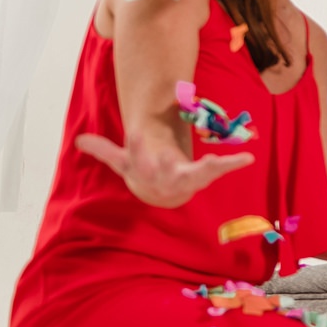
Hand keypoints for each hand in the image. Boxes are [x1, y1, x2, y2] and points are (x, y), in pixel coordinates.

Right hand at [74, 132, 253, 208]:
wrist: (162, 193)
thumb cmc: (144, 172)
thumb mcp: (124, 161)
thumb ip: (104, 150)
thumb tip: (78, 140)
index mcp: (143, 170)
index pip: (136, 158)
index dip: (136, 147)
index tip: (136, 133)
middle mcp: (164, 178)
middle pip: (162, 171)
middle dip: (162, 165)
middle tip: (164, 158)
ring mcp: (184, 180)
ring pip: (192, 175)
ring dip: (204, 170)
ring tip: (216, 162)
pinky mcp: (202, 177)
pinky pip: (219, 169)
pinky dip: (233, 163)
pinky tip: (248, 157)